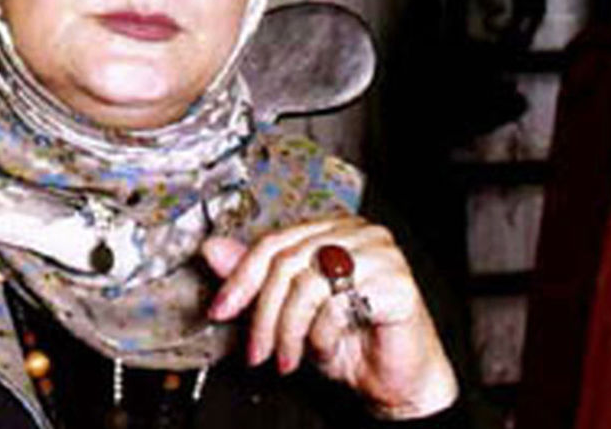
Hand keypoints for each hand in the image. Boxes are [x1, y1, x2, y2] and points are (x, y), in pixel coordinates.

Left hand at [201, 216, 458, 419]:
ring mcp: (380, 253)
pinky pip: (338, 303)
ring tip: (289, 357)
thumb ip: (254, 279)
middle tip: (258, 350)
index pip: (272, 242)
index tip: (221, 310)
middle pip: (285, 262)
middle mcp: (356, 233)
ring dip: (289, 331)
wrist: (392, 380)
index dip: (240, 279)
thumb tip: (212, 248)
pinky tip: (328, 347)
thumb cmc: (347, 341)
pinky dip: (323, 334)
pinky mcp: (397, 282)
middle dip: (263, 314)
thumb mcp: (287, 310)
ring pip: (307, 283)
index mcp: (329, 229)